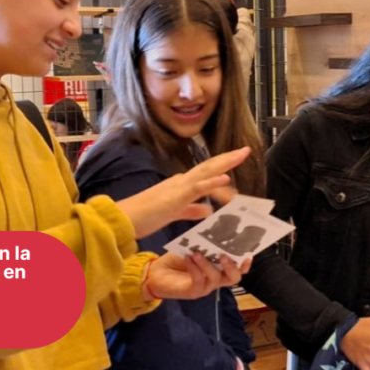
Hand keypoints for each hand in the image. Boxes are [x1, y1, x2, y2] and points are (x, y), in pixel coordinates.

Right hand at [115, 147, 250, 237]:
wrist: (124, 220)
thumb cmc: (144, 218)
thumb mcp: (174, 214)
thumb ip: (192, 211)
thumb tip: (209, 210)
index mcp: (180, 185)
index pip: (206, 175)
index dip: (222, 169)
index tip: (237, 164)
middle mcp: (181, 181)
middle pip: (209, 166)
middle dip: (228, 158)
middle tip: (246, 150)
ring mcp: (178, 187)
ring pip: (206, 172)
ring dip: (225, 164)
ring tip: (241, 155)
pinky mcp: (176, 197)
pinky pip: (197, 188)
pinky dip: (212, 181)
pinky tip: (226, 177)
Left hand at [144, 252, 250, 300]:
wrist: (156, 274)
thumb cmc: (177, 260)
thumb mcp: (194, 248)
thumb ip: (205, 244)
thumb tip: (216, 227)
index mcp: (219, 269)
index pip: (238, 269)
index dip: (245, 263)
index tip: (247, 252)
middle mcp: (215, 279)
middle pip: (234, 278)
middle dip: (232, 266)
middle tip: (224, 254)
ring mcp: (205, 287)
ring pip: (216, 278)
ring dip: (208, 264)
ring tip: (198, 253)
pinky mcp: (194, 292)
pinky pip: (199, 280)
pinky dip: (195, 267)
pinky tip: (188, 258)